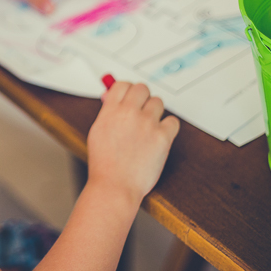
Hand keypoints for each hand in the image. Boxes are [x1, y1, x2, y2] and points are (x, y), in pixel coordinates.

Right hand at [87, 81, 179, 206]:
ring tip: (149, 126)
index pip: (122, 85)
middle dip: (142, 97)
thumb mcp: (97, 132)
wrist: (115, 186)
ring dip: (154, 111)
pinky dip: (168, 127)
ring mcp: (147, 124)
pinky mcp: (163, 137)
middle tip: (141, 109)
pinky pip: (173, 121)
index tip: (130, 96)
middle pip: (142, 88)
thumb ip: (107, 113)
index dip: (127, 90)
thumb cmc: (104, 164)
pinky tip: (160, 136)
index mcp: (111, 110)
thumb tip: (112, 98)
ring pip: (158, 102)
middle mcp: (129, 113)